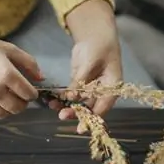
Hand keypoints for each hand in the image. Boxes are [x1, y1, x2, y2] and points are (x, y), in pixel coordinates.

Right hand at [0, 18, 42, 118]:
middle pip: (19, 107)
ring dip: (9, 107)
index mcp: (6, 73)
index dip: (32, 93)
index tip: (30, 90)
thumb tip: (41, 78)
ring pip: (5, 113)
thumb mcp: (6, 48)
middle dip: (22, 102)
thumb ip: (28, 63)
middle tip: (19, 95)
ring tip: (6, 96)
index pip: (29, 94)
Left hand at [48, 0, 122, 133]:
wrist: (95, 35)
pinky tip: (51, 100)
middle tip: (62, 115)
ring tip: (53, 106)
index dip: (92, 119)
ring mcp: (90, 89)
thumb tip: (70, 97)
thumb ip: (81, 80)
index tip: (81, 128)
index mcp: (112, 87)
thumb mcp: (91, 62)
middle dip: (75, 114)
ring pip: (79, 104)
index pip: (103, 108)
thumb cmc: (100, 46)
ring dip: (66, 107)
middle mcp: (102, 92)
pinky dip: (62, 99)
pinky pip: (71, 96)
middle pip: (89, 109)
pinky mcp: (80, 85)